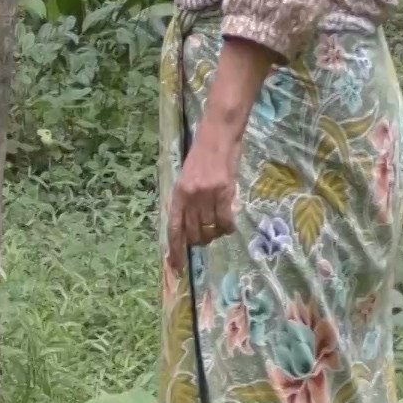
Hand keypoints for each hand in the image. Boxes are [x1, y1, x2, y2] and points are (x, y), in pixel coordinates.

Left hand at [168, 119, 241, 272]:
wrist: (218, 134)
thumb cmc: (203, 156)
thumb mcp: (188, 180)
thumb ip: (188, 203)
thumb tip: (193, 228)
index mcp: (177, 195)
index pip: (174, 230)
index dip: (175, 252)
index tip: (177, 268)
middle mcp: (190, 197)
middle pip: (193, 234)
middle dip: (199, 241)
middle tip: (207, 235)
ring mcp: (207, 194)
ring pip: (210, 229)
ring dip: (215, 233)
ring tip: (219, 225)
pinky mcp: (224, 191)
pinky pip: (225, 220)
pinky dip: (227, 227)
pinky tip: (229, 224)